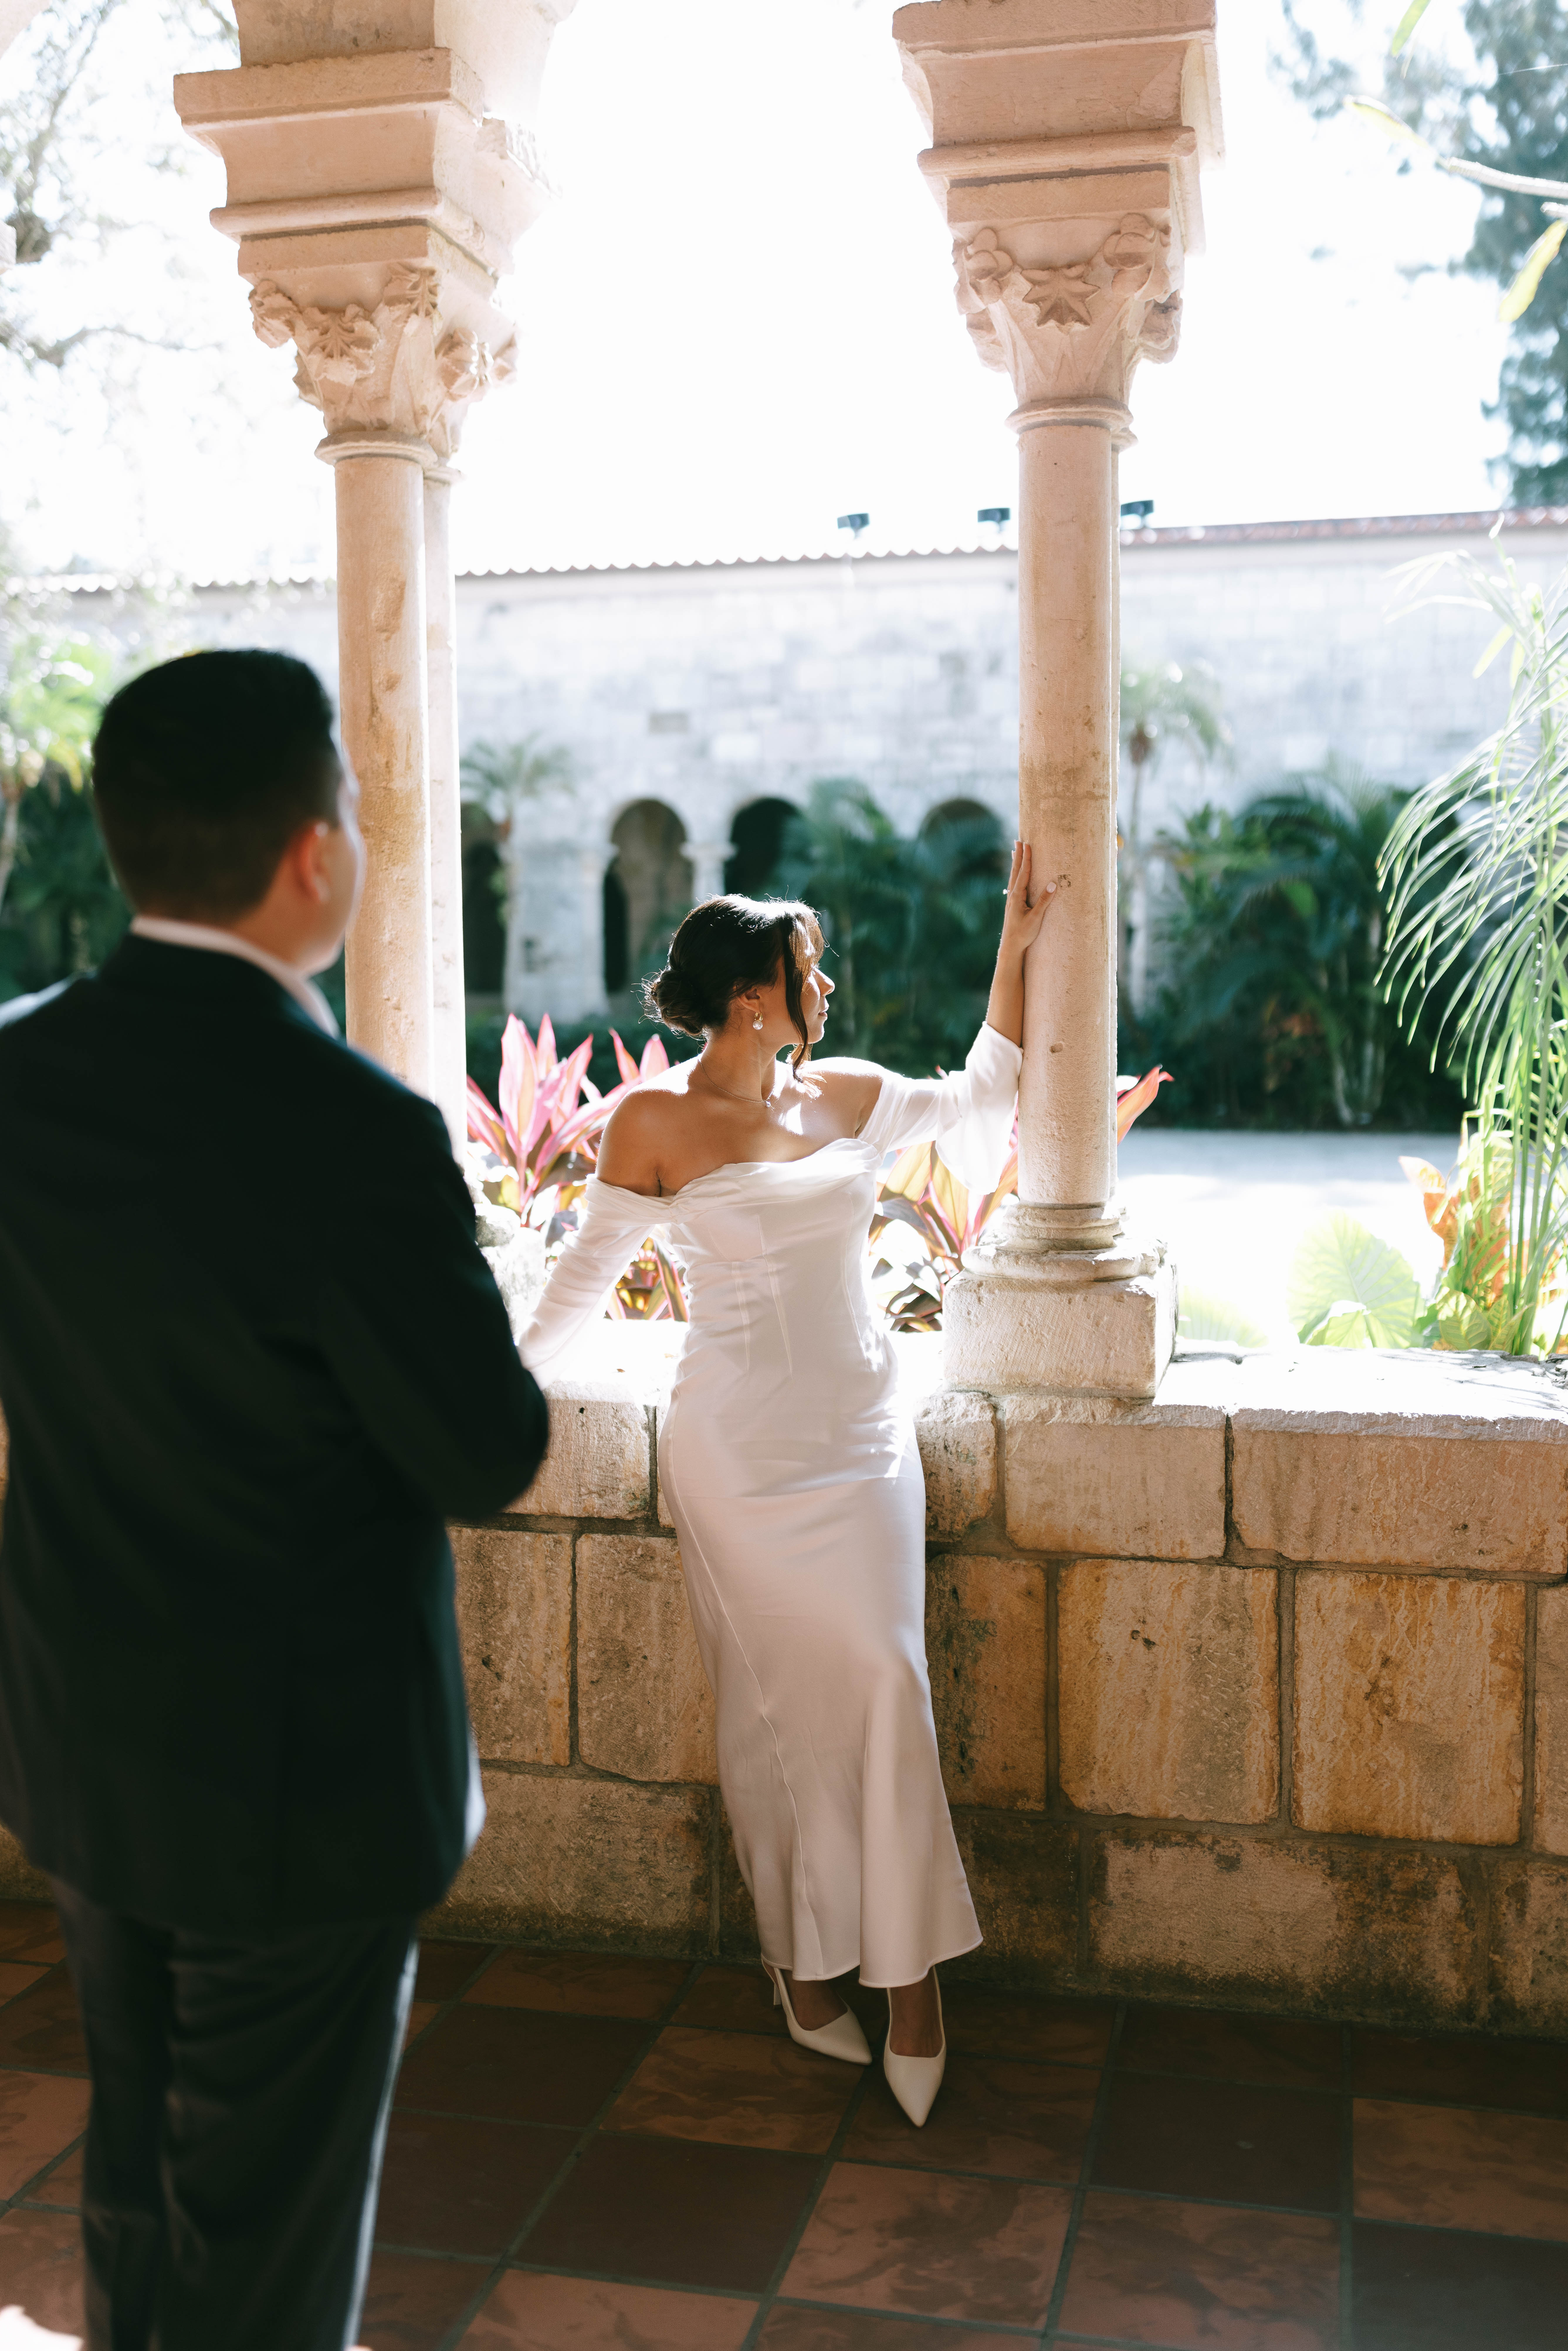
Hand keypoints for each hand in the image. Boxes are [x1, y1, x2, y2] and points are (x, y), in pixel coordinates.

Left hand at [998, 840, 1055, 963]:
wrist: (1010, 947)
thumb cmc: (1023, 934)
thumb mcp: (1036, 918)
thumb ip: (1044, 901)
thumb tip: (1053, 884)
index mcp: (1017, 896)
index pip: (1023, 873)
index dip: (1026, 858)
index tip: (1027, 845)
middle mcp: (1012, 896)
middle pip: (1016, 871)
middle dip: (1018, 856)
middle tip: (1018, 841)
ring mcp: (1011, 900)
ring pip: (1013, 877)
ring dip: (1015, 863)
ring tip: (1015, 852)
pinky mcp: (1012, 905)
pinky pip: (1014, 884)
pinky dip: (1015, 875)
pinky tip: (1015, 875)